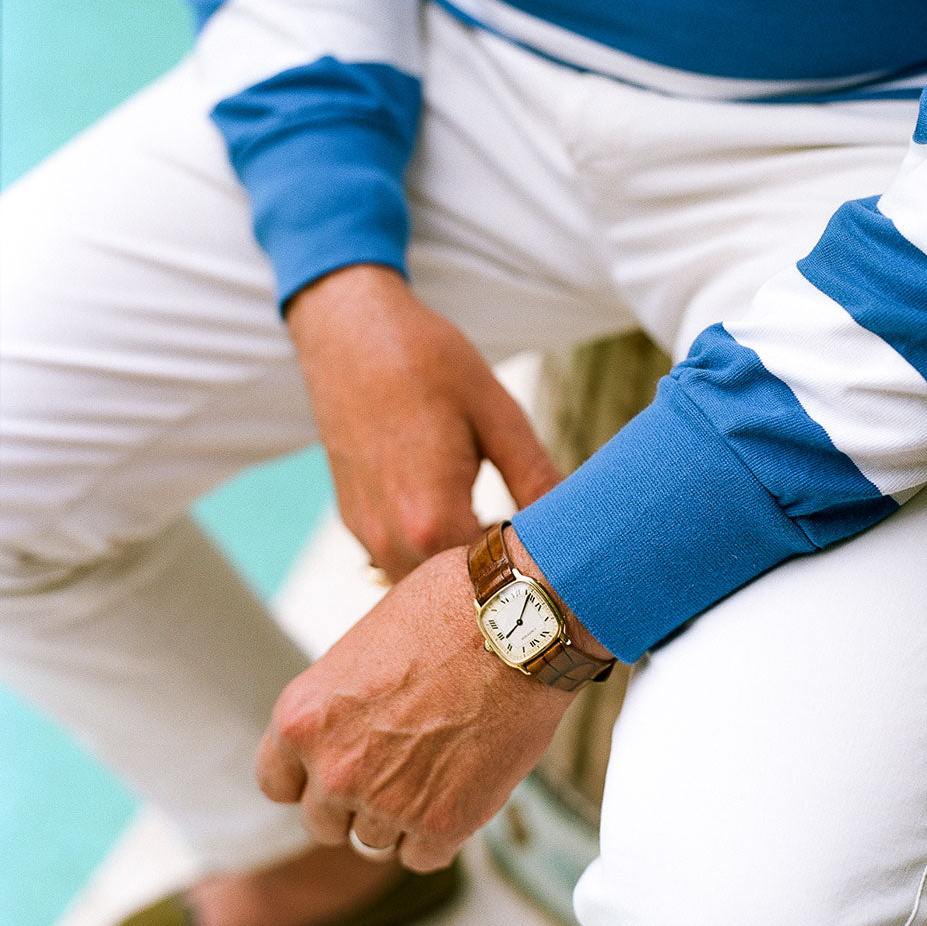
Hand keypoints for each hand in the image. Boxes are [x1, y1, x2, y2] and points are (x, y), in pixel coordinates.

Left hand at [255, 541, 582, 872]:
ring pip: (375, 843)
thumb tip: (350, 726)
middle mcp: (334, 769)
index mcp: (302, 718)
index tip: (338, 767)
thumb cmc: (447, 610)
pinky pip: (424, 857)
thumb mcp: (365, 645)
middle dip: (358, 800)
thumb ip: (342, 702)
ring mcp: (387, 802)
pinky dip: (442, 832)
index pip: (277, 783)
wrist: (519, 621)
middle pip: (325, 822)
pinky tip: (463, 787)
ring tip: (439, 768)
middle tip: (401, 764)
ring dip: (402, 816)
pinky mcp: (443, 824)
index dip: (310, 777)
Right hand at [286, 264, 560, 580]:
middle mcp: (390, 538)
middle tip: (534, 552)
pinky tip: (458, 519)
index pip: (492, 584)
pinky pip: (397, 561)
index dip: (529, 576)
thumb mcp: (498, 415)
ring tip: (497, 533)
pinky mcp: (354, 519)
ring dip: (458, 572)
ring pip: (422, 585)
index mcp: (430, 517)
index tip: (555, 559)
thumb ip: (537, 480)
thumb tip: (578, 526)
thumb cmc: (427, 363)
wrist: (348, 330)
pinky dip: (430, 554)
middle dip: (495, 581)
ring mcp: (365, 532)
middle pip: (454, 596)